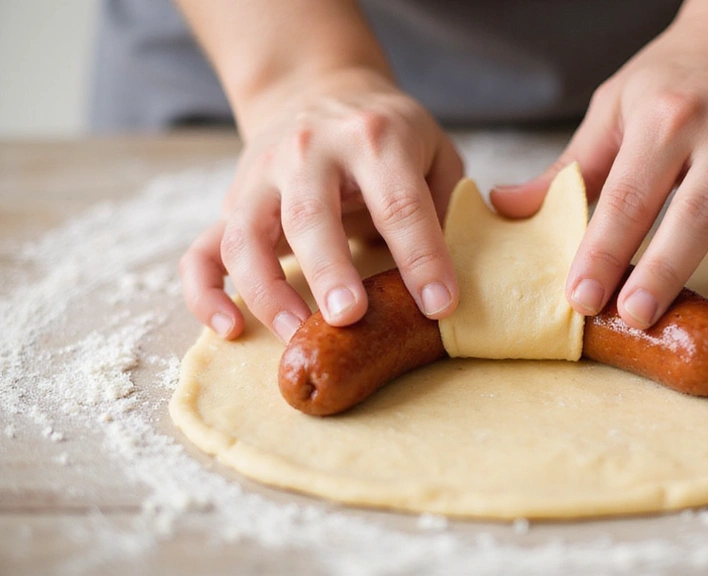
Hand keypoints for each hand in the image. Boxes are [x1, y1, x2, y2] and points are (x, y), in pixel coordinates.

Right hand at [180, 69, 463, 340]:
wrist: (319, 89)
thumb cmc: (388, 135)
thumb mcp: (432, 149)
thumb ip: (445, 205)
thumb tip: (449, 279)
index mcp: (372, 138)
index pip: (399, 203)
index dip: (422, 257)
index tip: (440, 305)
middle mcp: (308, 152)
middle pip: (310, 216)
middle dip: (329, 272)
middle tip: (349, 319)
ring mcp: (260, 177)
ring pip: (246, 237)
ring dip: (268, 291)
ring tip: (297, 335)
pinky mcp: (232, 204)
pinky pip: (201, 253)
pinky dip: (206, 294)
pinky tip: (230, 329)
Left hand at [491, 0, 707, 331]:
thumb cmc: (679, 70)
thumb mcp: (618, 104)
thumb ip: (572, 164)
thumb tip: (506, 207)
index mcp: (668, 118)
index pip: (629, 195)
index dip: (602, 248)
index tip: (580, 296)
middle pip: (698, 212)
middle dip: (666, 268)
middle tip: (638, 317)